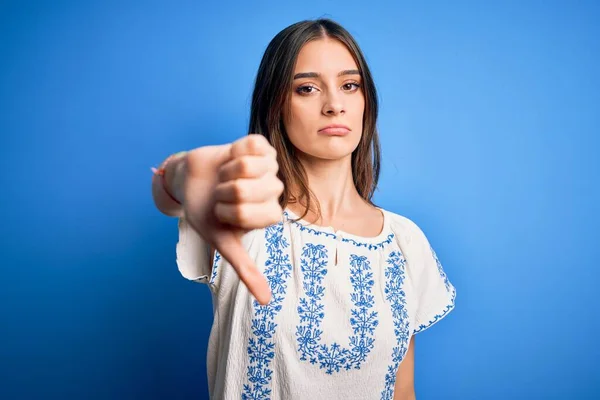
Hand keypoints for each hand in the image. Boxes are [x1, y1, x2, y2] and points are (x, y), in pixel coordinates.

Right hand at [182, 135, 282, 304]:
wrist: (192, 180)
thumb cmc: (207, 212)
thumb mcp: (223, 241)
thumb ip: (246, 269)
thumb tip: (266, 301)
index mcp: (268, 215)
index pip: (250, 214)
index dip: (229, 212)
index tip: (223, 213)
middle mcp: (274, 191)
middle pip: (249, 190)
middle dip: (225, 192)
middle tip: (222, 193)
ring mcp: (269, 167)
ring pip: (249, 167)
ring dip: (228, 171)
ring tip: (225, 176)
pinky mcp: (261, 146)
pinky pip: (250, 145)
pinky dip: (233, 151)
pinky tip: (231, 158)